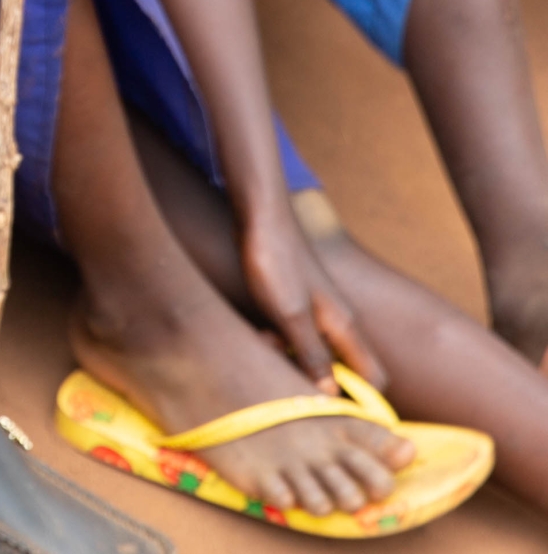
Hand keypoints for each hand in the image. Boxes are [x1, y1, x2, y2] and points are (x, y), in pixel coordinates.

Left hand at [242, 206, 382, 394]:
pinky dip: (278, 340)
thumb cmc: (276, 263)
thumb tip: (331, 396)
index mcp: (345, 328)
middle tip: (284, 375)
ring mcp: (317, 312)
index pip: (374, 378)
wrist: (260, 217)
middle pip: (341, 370)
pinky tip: (258, 331)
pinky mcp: (295, 303)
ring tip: (264, 342)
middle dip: (313, 380)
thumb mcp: (290, 315)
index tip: (335, 416)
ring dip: (290, 358)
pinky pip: (294, 336)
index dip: (362, 403)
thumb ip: (311, 354)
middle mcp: (338, 323)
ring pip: (311, 353)